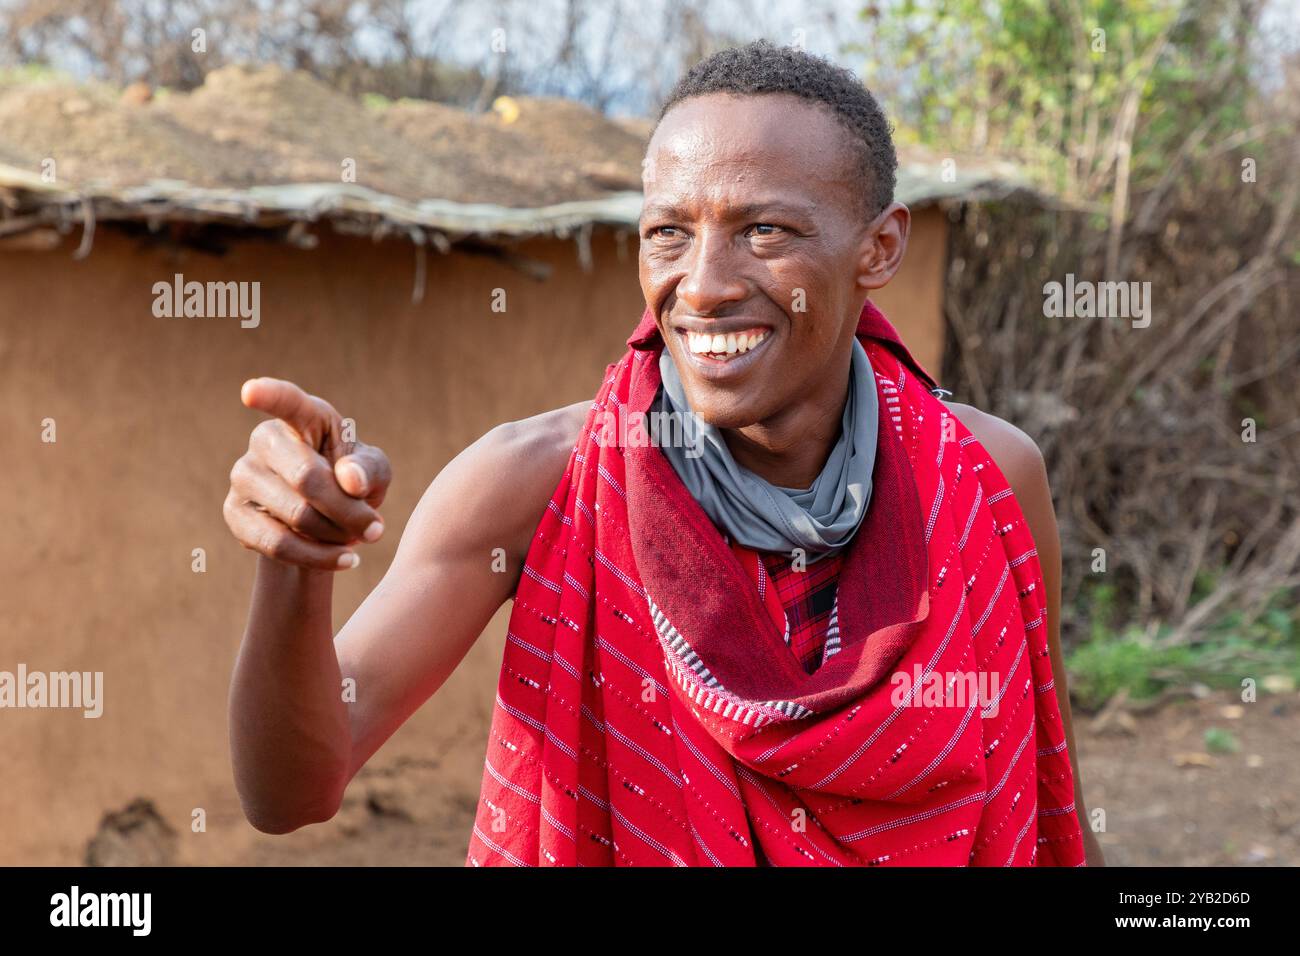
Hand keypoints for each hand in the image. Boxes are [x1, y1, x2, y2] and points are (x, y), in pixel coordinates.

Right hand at [223, 377, 391, 569]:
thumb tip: (350, 480)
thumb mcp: (375, 473)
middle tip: (375, 527)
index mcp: (304, 417)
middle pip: (306, 478)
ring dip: (337, 534)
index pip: (286, 401)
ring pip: (296, 515)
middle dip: (348, 510)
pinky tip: (345, 559)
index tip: (250, 392)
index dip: (269, 395)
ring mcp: (243, 476)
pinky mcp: (235, 514)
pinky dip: (319, 557)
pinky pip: (278, 544)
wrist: (327, 523)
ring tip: (357, 538)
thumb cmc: (352, 483)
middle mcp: (265, 440)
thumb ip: (369, 469)